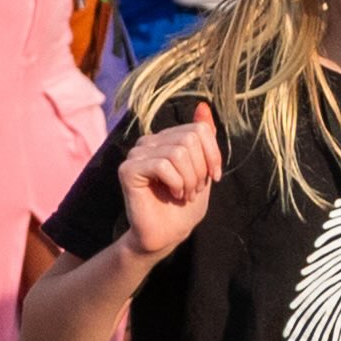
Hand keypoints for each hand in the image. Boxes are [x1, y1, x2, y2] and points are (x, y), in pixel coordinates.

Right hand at [117, 110, 222, 260]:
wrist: (167, 235)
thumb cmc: (185, 205)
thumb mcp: (203, 168)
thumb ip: (202, 138)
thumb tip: (203, 105)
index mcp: (165, 139)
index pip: (198, 129)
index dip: (212, 154)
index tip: (212, 177)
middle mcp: (148, 142)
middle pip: (189, 139)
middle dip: (200, 168)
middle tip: (194, 188)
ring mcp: (136, 154)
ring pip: (178, 152)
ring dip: (190, 179)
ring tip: (184, 193)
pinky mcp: (127, 170)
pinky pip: (163, 165)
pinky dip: (176, 183)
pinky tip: (173, 194)